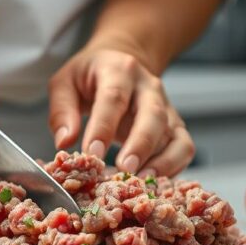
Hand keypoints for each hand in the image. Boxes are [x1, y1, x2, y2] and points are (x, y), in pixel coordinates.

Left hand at [48, 45, 194, 176]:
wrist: (121, 62)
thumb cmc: (90, 77)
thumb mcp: (65, 83)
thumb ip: (62, 111)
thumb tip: (65, 142)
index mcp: (119, 70)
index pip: (114, 97)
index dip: (103, 127)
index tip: (92, 153)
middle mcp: (148, 87)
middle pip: (153, 115)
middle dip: (140, 145)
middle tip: (124, 169)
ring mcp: (166, 107)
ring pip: (173, 135)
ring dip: (160, 162)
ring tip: (140, 182)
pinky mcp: (175, 126)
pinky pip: (183, 148)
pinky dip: (173, 167)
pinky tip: (152, 182)